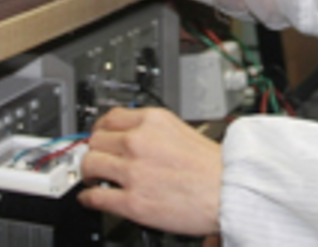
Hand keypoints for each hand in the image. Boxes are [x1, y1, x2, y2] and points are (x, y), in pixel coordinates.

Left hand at [78, 107, 221, 235]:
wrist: (230, 191)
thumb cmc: (213, 166)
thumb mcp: (181, 130)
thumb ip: (153, 130)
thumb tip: (132, 136)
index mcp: (152, 121)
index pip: (109, 117)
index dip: (100, 128)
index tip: (99, 134)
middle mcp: (138, 142)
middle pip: (96, 139)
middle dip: (94, 150)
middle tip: (97, 157)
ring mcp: (133, 171)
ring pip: (90, 164)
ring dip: (88, 172)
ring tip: (93, 177)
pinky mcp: (132, 201)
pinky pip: (96, 196)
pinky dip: (88, 197)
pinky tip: (91, 197)